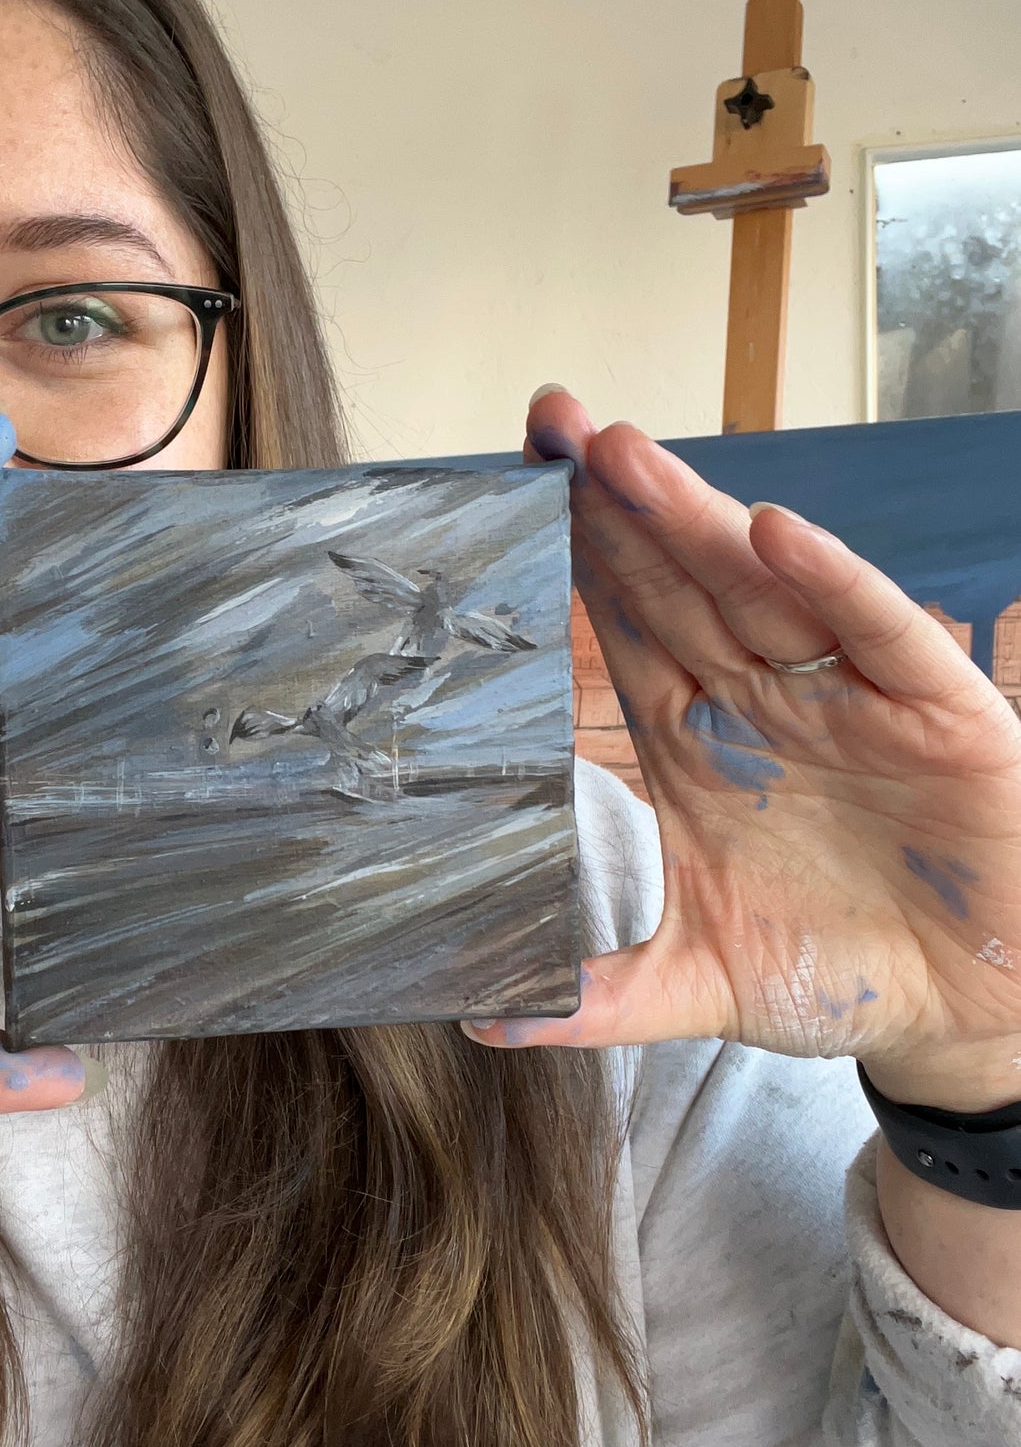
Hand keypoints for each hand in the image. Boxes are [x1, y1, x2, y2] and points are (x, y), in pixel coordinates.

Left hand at [467, 387, 1020, 1115]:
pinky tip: (777, 536)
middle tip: (547, 426)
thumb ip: (598, 996)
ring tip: (622, 457)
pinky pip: (875, 635)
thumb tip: (482, 1021)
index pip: (619, 625)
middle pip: (674, 581)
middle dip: (611, 505)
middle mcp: (761, 696)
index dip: (568, 558)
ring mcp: (846, 696)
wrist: (963, 1010)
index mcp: (695, 737)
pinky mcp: (936, 715)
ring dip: (694, 520)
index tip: (505, 488)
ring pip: (760, 588)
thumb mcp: (698, 982)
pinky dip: (833, 584)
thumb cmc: (833, 969)